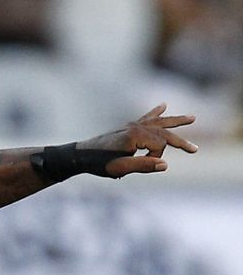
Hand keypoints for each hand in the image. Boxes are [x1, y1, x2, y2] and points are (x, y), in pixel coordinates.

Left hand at [82, 105, 197, 175]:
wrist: (79, 155)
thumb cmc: (98, 163)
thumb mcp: (120, 168)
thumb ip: (143, 166)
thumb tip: (166, 165)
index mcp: (135, 135)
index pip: (159, 145)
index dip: (155, 158)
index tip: (143, 165)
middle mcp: (136, 127)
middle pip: (164, 132)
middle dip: (180, 142)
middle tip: (195, 150)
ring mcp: (132, 125)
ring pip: (159, 122)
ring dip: (176, 121)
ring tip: (193, 118)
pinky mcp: (127, 127)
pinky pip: (145, 118)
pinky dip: (155, 112)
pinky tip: (163, 105)